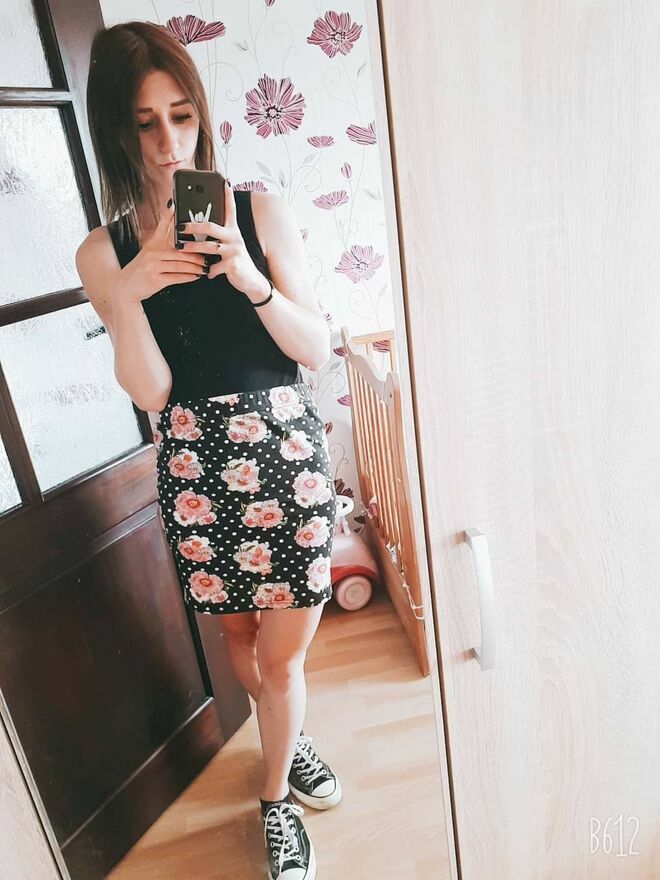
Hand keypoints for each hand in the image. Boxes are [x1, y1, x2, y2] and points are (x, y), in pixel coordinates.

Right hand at [118, 201, 207, 304]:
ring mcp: (153, 266)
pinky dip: (189, 277)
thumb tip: (182, 243)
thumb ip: (162, 247)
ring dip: (195, 266)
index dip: (170, 215)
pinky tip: (196, 276)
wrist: (125, 287)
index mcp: (152, 244)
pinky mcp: (155, 280)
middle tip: (208, 254)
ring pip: (180, 264)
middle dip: (196, 253)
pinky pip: (176, 277)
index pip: (162, 226)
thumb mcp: (148, 255)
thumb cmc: (140, 271)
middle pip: (179, 249)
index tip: (177, 205)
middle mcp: (152, 253)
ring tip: (205, 266)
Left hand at [175, 179, 267, 296]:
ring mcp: (234, 251)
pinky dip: (208, 271)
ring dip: (193, 248)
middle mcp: (234, 238)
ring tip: (181, 248)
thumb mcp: (229, 245)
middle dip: (193, 226)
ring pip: (209, 247)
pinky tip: (206, 273)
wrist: (251, 280)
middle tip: (180, 226)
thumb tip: (200, 227)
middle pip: (211, 227)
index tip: (225, 182)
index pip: (231, 209)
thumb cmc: (236, 261)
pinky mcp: (233, 264)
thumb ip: (219, 236)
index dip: (228, 195)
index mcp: (233, 230)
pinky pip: (214, 267)